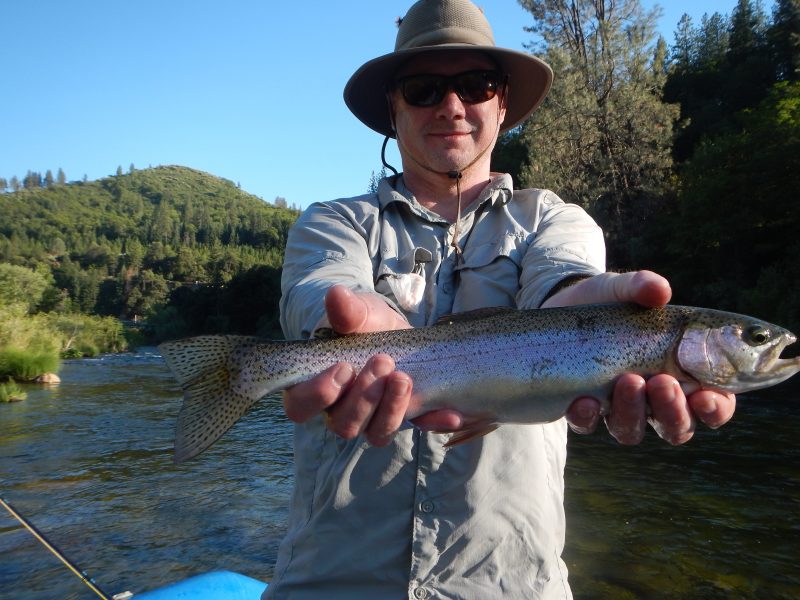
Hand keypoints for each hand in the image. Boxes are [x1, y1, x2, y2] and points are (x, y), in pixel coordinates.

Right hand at [282, 285, 461, 445]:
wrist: (392, 330)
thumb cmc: (363, 324)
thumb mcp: (357, 313)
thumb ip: (346, 310)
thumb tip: (336, 294)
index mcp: (315, 388)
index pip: (301, 406)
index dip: (318, 394)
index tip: (343, 367)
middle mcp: (339, 411)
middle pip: (344, 424)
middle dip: (364, 397)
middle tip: (382, 361)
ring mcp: (372, 420)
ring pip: (376, 433)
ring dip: (392, 409)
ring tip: (404, 378)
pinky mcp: (403, 418)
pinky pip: (417, 429)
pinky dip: (434, 422)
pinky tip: (451, 414)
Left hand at [545, 271, 736, 444]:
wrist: (559, 306)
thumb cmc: (606, 302)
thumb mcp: (623, 288)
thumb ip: (642, 286)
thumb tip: (660, 290)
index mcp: (680, 373)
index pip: (711, 404)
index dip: (716, 408)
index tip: (706, 397)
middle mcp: (652, 399)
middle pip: (676, 426)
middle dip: (674, 411)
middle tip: (663, 382)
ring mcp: (616, 407)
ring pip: (632, 431)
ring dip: (634, 412)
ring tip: (629, 381)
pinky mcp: (581, 408)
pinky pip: (586, 425)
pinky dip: (587, 417)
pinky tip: (584, 400)